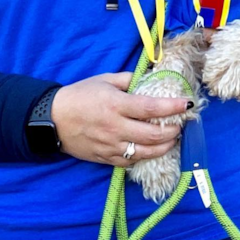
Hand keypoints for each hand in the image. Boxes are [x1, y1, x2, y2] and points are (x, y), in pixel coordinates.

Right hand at [50, 73, 190, 166]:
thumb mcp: (104, 80)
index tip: (187, 104)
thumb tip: (150, 77)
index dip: (172, 107)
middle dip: (173, 131)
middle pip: (153, 135)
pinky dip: (144, 156)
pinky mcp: (105, 158)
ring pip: (145, 153)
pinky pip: (130, 162)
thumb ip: (129, 80)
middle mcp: (115, 127)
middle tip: (180, 125)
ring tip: (171, 139)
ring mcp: (110, 146)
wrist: (51, 119)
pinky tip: (150, 149)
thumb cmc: (79, 95)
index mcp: (116, 105)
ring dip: (163, 147)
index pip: (151, 108)